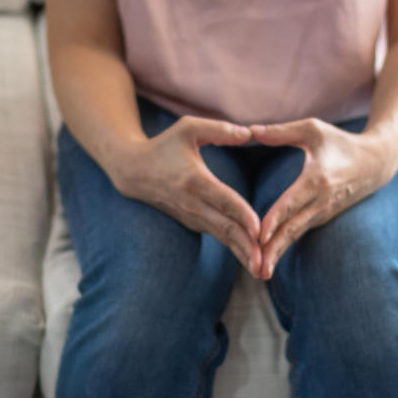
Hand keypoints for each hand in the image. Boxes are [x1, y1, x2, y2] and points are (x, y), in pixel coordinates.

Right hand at [109, 116, 261, 271]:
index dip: (241, 215)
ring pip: (223, 237)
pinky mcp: (194, 223)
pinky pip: (219, 237)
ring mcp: (192, 217)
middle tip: (264, 263)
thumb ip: (220, 130)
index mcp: (195, 181)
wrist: (133, 171)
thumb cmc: (165, 146)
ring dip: (242, 253)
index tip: (258, 229)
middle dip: (245, 247)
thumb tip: (250, 133)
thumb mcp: (188, 128)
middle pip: (224, 228)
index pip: (223, 201)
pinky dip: (235, 248)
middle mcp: (193, 204)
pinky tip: (253, 259)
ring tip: (262, 269)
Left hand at [250, 119, 392, 278]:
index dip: (275, 219)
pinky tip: (268, 260)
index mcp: (318, 179)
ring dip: (278, 253)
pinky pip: (299, 233)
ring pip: (296, 235)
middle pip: (293, 228)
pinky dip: (283, 246)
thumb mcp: (313, 129)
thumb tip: (249, 131)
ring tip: (259, 272)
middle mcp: (321, 201)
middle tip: (256, 269)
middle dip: (274, 249)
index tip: (259, 235)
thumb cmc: (341, 142)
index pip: (292, 202)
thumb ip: (280, 132)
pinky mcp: (322, 218)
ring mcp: (323, 212)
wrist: (376, 163)